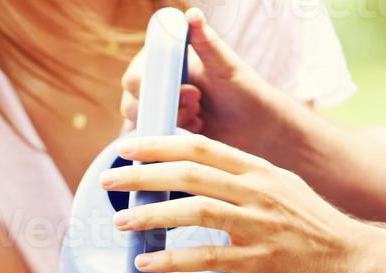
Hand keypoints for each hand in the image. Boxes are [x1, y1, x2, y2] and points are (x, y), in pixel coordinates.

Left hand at [103, 133, 364, 272]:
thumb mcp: (280, 191)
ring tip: (119, 222)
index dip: (159, 144)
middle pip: (190, 172)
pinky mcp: (260, 261)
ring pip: (194, 210)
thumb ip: (243, 183)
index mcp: (258, 171)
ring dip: (151, 215)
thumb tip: (203, 181)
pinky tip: (145, 265)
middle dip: (142, 174)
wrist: (354, 260)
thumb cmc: (313, 229)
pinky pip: (207, 257)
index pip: (200, 146)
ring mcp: (259, 225)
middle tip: (107, 179)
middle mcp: (257, 191)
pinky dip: (172, 260)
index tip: (126, 147)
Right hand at [119, 8, 272, 147]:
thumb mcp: (224, 64)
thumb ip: (205, 41)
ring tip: (200, 119)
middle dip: (167, 109)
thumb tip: (192, 14)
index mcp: (162, 64)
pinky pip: (150, 146)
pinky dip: (170, 142)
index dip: (152, 87)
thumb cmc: (242, 90)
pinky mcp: (162, 137)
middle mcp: (154, 88)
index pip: (135, 77)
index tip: (187, 91)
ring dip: (171, 125)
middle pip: (131, 105)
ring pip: (140, 127)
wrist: (255, 126)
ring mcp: (156, 114)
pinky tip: (196, 133)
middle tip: (198, 104)